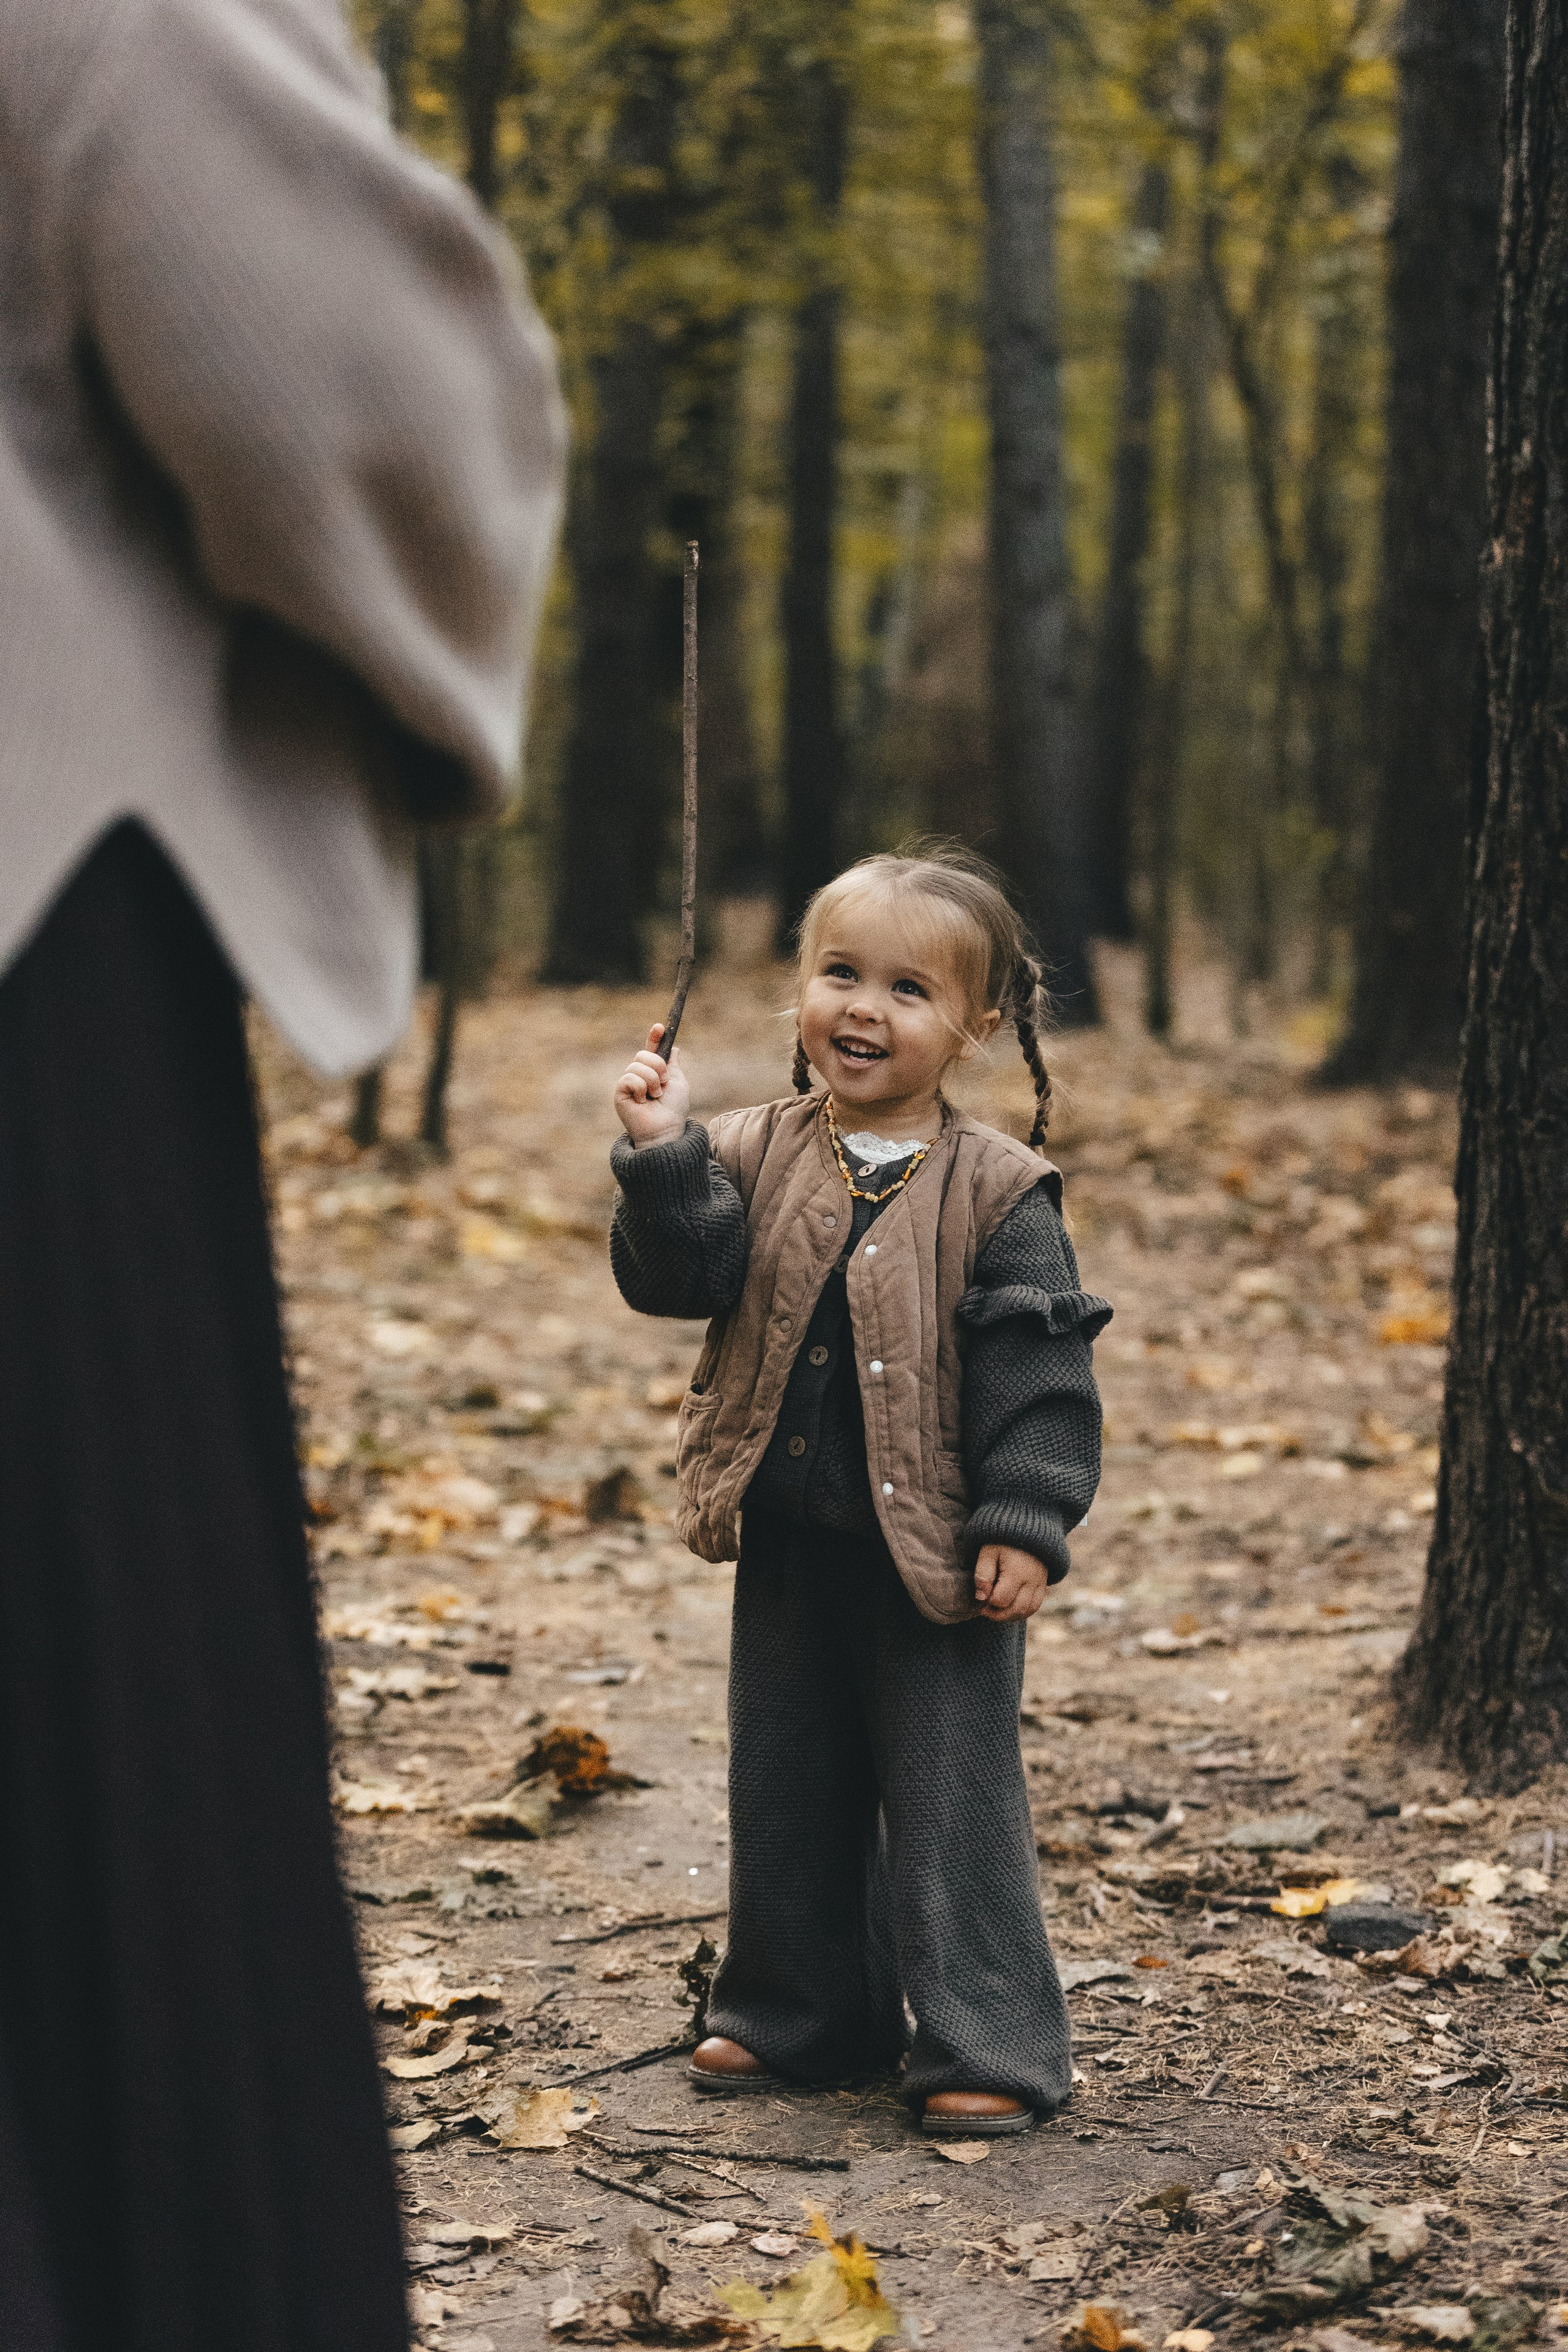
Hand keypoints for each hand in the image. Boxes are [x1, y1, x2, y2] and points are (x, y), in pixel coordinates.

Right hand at [614, 1024, 690, 1147]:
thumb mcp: (678, 1083)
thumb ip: (673, 1065)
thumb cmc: (674, 1110)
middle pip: (643, 1054)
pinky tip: (642, 1101)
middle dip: (658, 1066)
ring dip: (652, 1081)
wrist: (666, 1129)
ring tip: (654, 1097)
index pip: (651, 1050)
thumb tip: (674, 1048)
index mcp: (653, 1072)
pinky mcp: (620, 1092)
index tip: (660, 1027)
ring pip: (637, 1066)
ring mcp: (628, 1083)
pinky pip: (630, 1078)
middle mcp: (639, 1075)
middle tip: (663, 1084)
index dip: (654, 1037)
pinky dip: (641, 1088)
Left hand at [973, 1543, 1047, 1621]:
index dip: (987, 1603)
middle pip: (1016, 1610)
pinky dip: (1022, 1611)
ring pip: (1027, 1611)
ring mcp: (1040, 1583)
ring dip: (1010, 1616)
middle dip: (997, 1614)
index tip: (979, 1597)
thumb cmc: (1003, 1539)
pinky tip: (1009, 1608)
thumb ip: (983, 1573)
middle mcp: (1032, 1580)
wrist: (1026, 1525)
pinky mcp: (1043, 1584)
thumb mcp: (988, 1551)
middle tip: (984, 1609)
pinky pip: (1035, 1606)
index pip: (1001, 1600)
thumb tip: (980, 1597)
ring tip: (996, 1610)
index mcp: (1017, 1571)